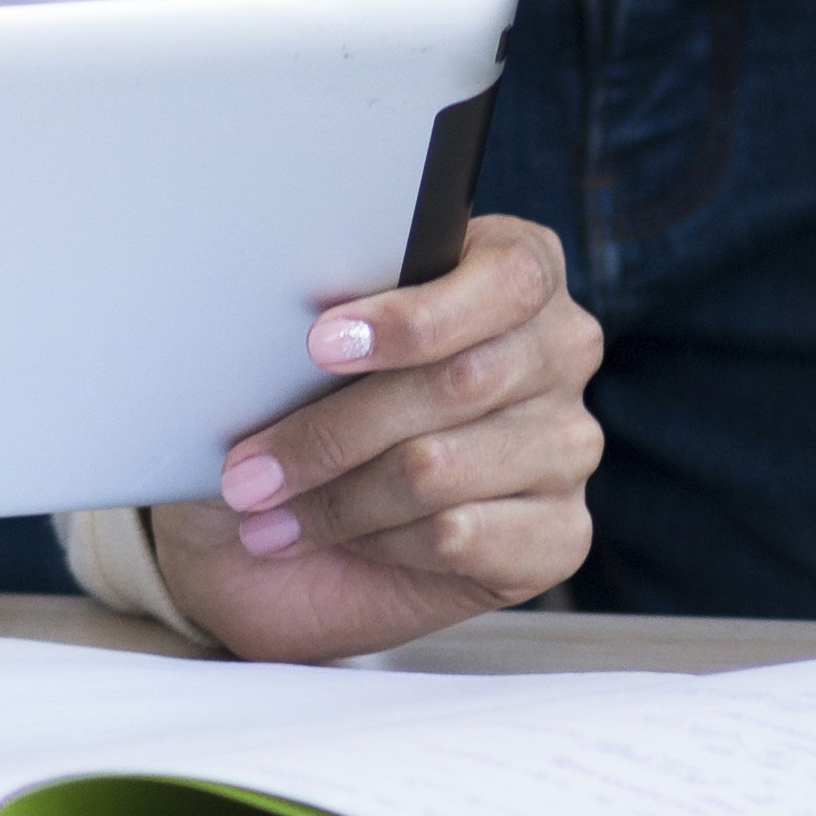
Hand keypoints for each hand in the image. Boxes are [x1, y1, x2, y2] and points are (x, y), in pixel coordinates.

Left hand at [146, 213, 604, 659]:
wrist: (281, 520)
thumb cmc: (301, 408)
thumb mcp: (301, 345)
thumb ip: (327, 317)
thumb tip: (290, 316)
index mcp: (521, 272)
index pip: (510, 277)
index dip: (415, 316)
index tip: (319, 345)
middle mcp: (561, 351)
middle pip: (461, 381)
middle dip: (334, 431)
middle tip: (246, 470)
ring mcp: (569, 446)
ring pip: (442, 466)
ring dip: (337, 499)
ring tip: (270, 514)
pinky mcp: (560, 534)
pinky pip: (461, 537)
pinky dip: (382, 544)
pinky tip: (345, 541)